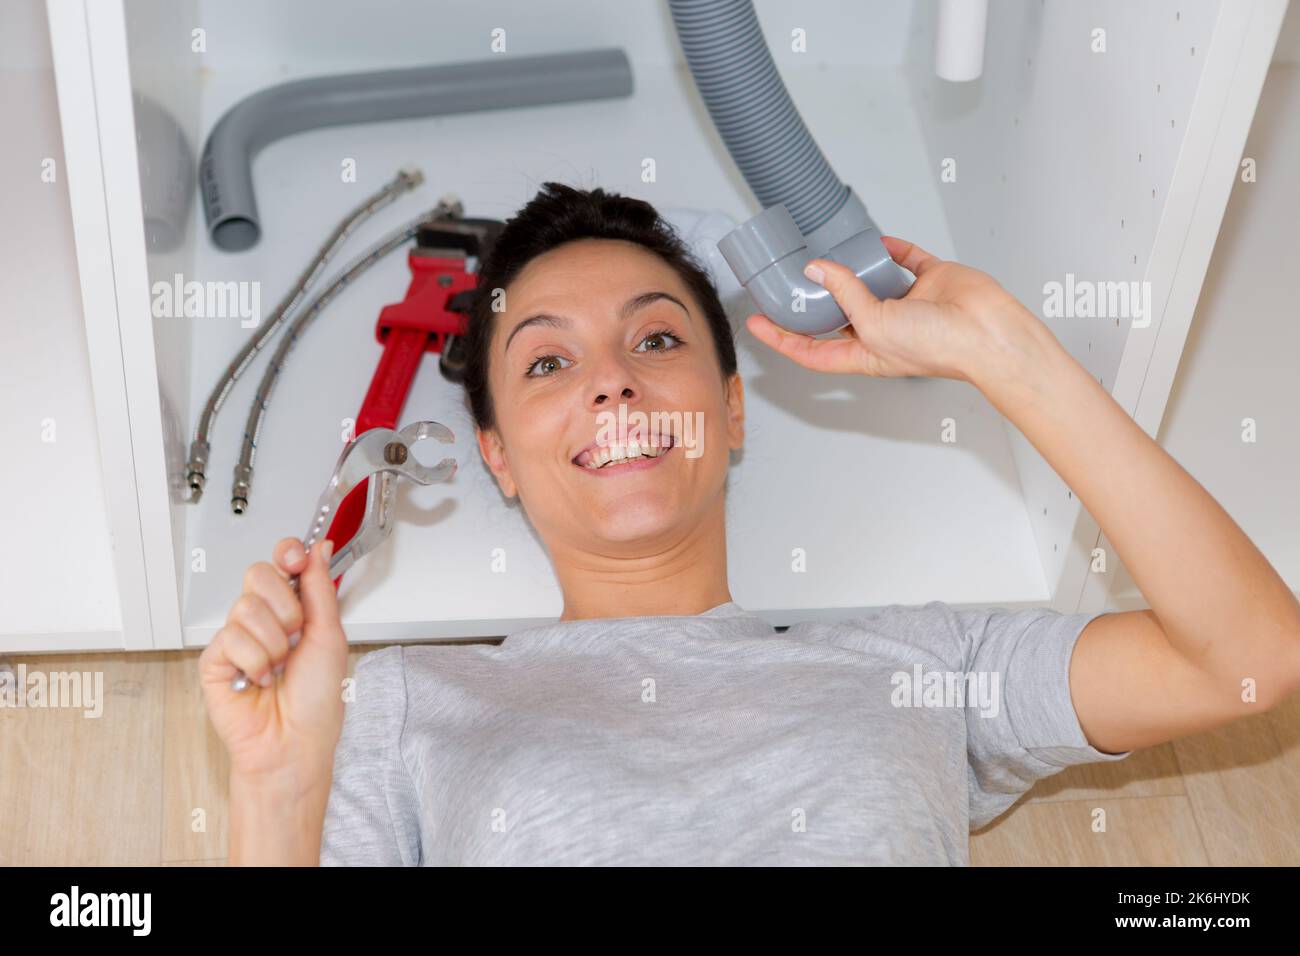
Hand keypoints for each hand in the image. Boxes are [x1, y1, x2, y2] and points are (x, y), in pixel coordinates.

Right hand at [199, 537, 349, 789]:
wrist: (295, 741)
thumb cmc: (316, 698)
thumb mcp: (330, 635)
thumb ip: (320, 588)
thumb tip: (319, 548)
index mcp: (292, 609)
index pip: (280, 563)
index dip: (286, 554)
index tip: (296, 560)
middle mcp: (263, 620)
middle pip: (258, 574)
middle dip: (285, 606)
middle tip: (295, 635)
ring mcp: (237, 638)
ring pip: (246, 607)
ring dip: (274, 642)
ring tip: (279, 667)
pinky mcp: (215, 660)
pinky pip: (231, 638)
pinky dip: (255, 662)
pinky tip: (259, 680)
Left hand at [745, 235, 1040, 382]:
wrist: (988, 333)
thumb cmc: (939, 347)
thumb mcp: (875, 325)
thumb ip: (846, 295)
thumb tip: (819, 268)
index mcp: (866, 353)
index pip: (812, 351)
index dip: (782, 339)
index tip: (757, 323)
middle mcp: (884, 331)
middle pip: (839, 317)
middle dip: (814, 301)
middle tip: (786, 281)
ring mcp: (909, 305)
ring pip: (871, 284)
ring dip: (852, 270)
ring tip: (825, 252)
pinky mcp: (932, 281)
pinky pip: (906, 261)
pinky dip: (891, 249)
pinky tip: (874, 239)